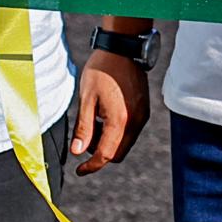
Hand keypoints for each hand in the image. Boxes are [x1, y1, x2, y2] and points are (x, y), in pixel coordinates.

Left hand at [70, 45, 148, 172]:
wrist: (122, 51)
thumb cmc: (101, 72)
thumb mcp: (86, 99)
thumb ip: (83, 128)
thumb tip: (78, 152)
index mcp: (120, 121)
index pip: (106, 154)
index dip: (91, 166)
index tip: (80, 171)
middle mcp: (135, 122)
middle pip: (117, 153)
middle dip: (99, 153)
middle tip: (84, 138)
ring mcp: (142, 117)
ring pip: (125, 143)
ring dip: (108, 142)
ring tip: (94, 120)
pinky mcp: (144, 111)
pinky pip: (131, 132)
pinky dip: (117, 132)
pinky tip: (105, 115)